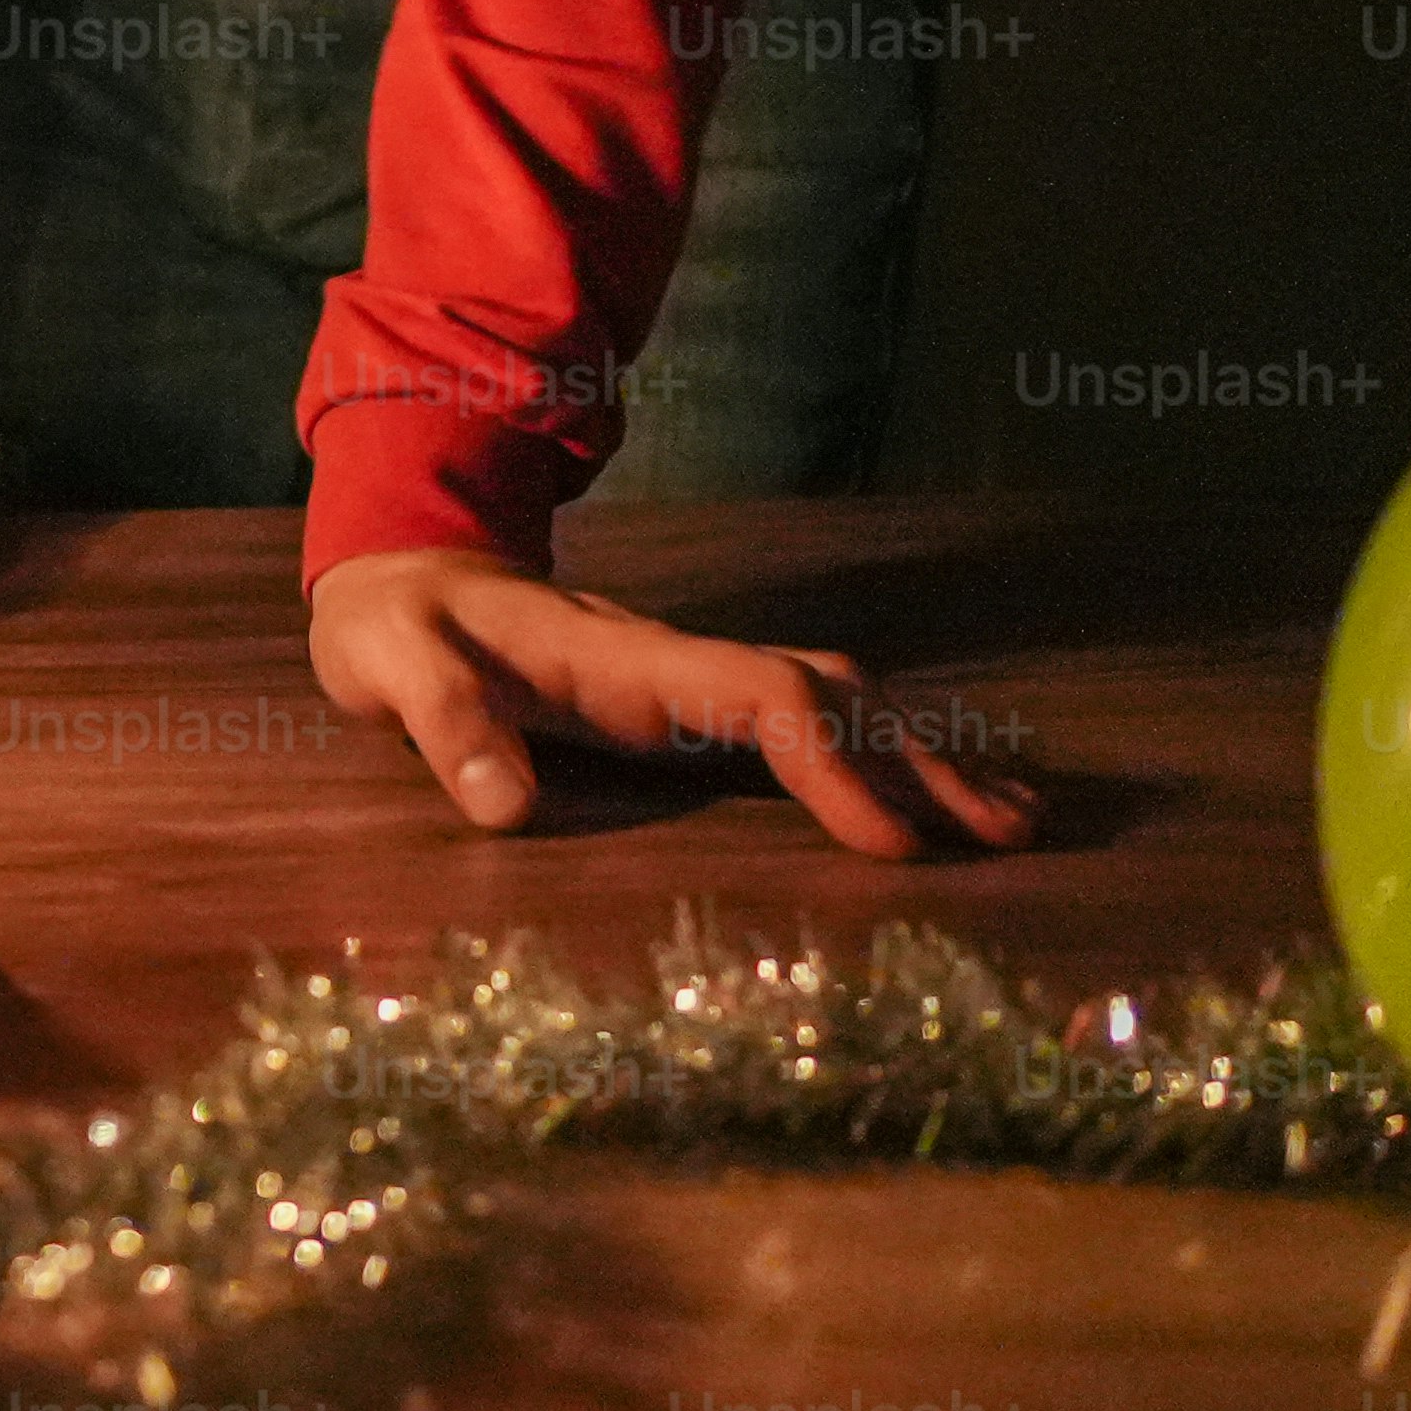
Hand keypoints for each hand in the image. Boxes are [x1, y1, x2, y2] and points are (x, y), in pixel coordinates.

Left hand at [306, 546, 1038, 859]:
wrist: (394, 567)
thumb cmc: (395, 629)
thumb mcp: (394, 668)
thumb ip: (444, 728)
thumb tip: (504, 808)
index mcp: (623, 658)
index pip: (758, 697)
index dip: (829, 764)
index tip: (891, 842)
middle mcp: (677, 661)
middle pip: (829, 700)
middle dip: (920, 763)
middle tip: (1015, 834)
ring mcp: (688, 678)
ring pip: (833, 706)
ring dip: (918, 758)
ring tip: (1012, 822)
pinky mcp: (684, 705)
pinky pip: (802, 724)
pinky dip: (875, 759)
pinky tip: (923, 803)